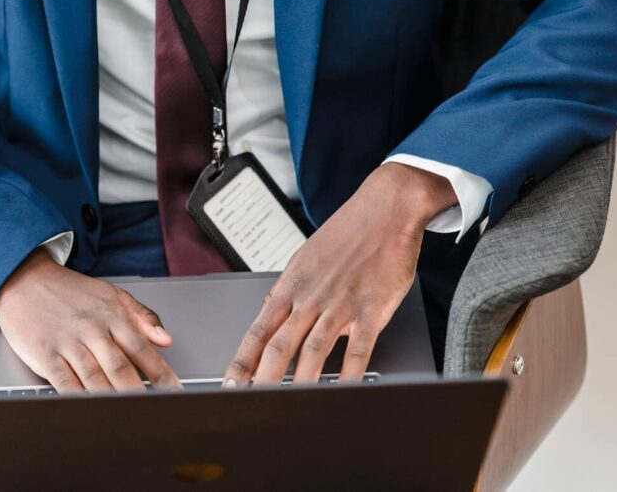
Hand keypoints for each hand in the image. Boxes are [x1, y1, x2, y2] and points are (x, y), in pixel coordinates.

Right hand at [0, 250, 181, 392]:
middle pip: (120, 367)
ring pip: (94, 378)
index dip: (161, 373)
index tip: (174, 391)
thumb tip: (165, 339)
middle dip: (139, 393)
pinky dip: (79, 398)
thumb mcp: (112, 294)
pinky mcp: (45, 354)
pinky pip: (64, 382)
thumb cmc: (71, 292)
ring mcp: (67, 342)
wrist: (25, 279)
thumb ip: (142, 316)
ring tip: (128, 416)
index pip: (142, 348)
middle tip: (154, 410)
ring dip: (112, 400)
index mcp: (112, 314)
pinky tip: (90, 410)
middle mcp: (92, 328)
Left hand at [223, 163, 455, 386]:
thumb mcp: (306, 258)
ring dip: (300, 383)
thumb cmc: (347, 232)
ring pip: (314, 351)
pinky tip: (345, 392)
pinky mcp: (372, 309)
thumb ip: (291, 291)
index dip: (242, 360)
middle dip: (263, 379)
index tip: (231, 383)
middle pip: (280, 345)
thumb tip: (273, 315)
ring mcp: (341, 304)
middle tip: (252, 404)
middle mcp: (311, 296)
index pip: (259, 329)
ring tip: (291, 408)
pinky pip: (359, 349)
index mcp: (292, 284)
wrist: (385, 208)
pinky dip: (351, 375)